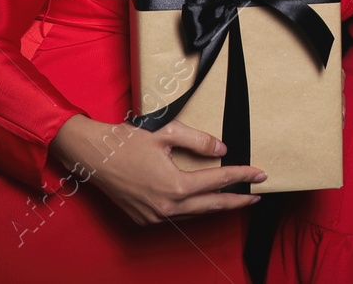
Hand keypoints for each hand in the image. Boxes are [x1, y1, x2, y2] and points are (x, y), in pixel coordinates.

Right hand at [50, 114, 265, 225]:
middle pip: (212, 205)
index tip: (260, 174)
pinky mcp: (145, 219)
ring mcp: (155, 216)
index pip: (219, 181)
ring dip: (217, 206)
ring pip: (196, 213)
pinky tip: (203, 202)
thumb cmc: (126, 141)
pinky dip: (194, 209)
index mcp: (175, 185)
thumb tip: (221, 150)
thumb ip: (198, 141)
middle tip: (257, 195)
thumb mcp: (166, 133)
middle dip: (238, 200)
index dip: (242, 176)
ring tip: (236, 199)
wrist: (92, 155)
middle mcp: (167, 206)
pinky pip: (178, 216)